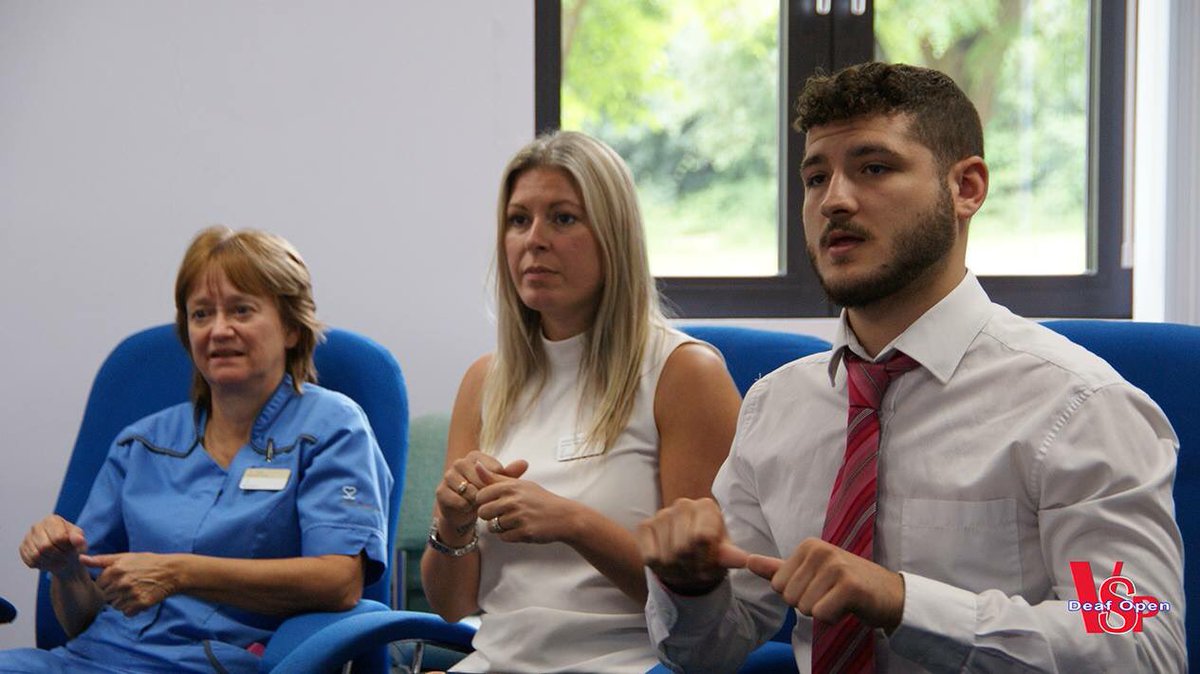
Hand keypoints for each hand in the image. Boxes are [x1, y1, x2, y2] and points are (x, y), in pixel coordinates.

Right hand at [19, 515, 87, 577]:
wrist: (62, 552)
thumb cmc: (71, 543)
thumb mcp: (79, 540)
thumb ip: (79, 539)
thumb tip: (79, 540)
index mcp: (52, 520)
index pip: (58, 538)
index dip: (66, 548)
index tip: (72, 550)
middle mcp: (37, 526)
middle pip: (45, 547)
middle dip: (58, 556)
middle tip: (66, 559)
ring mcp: (27, 537)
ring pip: (36, 556)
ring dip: (51, 563)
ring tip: (60, 562)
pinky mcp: (22, 548)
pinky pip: (31, 561)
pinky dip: (42, 566)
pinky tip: (51, 563)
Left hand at [79, 552, 179, 615]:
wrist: (170, 572)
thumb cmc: (146, 562)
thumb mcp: (124, 557)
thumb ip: (101, 560)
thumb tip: (81, 559)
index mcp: (114, 570)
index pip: (99, 586)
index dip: (108, 584)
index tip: (120, 580)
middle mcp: (121, 583)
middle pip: (106, 597)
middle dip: (115, 594)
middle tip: (129, 586)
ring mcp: (130, 594)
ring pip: (115, 606)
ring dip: (123, 602)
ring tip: (135, 592)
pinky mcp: (140, 604)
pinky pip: (127, 613)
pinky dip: (132, 608)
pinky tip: (140, 598)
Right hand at [434, 451, 527, 539]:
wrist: (464, 512)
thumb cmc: (484, 493)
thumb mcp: (499, 484)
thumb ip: (511, 474)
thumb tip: (525, 463)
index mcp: (474, 456)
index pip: (493, 469)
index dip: (497, 484)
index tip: (495, 490)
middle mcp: (459, 463)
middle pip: (480, 479)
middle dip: (486, 493)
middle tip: (485, 499)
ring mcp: (448, 475)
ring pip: (469, 490)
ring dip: (475, 501)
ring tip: (476, 503)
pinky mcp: (440, 491)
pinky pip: (458, 500)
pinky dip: (465, 507)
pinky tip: (467, 508)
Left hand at [473, 462, 576, 543]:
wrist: (563, 516)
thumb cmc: (539, 499)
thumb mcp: (519, 484)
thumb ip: (495, 478)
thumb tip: (476, 465)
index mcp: (510, 486)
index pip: (480, 496)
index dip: (485, 502)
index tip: (496, 502)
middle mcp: (513, 500)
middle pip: (483, 513)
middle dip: (490, 516)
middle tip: (504, 514)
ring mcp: (519, 517)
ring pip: (492, 527)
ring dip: (501, 527)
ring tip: (515, 521)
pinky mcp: (524, 532)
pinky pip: (504, 537)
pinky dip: (510, 535)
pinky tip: (521, 529)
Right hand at [636, 498, 748, 594]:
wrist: (687, 560)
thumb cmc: (709, 555)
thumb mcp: (722, 557)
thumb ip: (729, 557)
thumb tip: (743, 559)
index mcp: (707, 507)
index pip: (702, 537)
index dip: (706, 559)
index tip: (709, 564)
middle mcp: (683, 504)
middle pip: (683, 548)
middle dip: (690, 567)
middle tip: (695, 569)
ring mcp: (661, 514)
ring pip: (666, 555)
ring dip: (676, 570)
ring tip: (682, 567)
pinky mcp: (644, 526)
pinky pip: (650, 557)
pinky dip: (660, 568)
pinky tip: (667, 562)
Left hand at [746, 538, 904, 630]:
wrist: (891, 594)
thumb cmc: (848, 584)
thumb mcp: (810, 573)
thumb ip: (777, 568)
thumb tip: (747, 561)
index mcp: (808, 546)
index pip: (777, 586)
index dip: (798, 595)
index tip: (820, 587)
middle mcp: (820, 550)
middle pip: (789, 597)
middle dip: (809, 604)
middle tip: (831, 595)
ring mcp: (836, 566)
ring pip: (804, 607)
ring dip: (823, 611)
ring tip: (839, 599)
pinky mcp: (850, 586)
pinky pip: (822, 614)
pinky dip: (833, 618)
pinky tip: (848, 607)